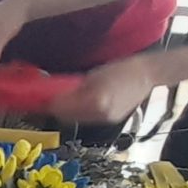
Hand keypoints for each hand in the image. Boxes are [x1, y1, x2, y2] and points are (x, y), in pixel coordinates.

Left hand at [51, 53, 169, 124]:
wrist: (148, 74)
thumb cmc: (121, 67)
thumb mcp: (93, 74)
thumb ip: (73, 86)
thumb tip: (53, 94)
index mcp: (96, 98)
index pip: (63, 107)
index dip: (49, 104)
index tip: (39, 98)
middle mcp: (100, 112)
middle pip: (67, 117)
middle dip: (55, 109)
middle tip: (47, 100)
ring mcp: (106, 119)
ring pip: (76, 120)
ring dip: (66, 113)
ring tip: (61, 102)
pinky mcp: (110, 121)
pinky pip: (87, 120)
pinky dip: (78, 113)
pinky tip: (78, 104)